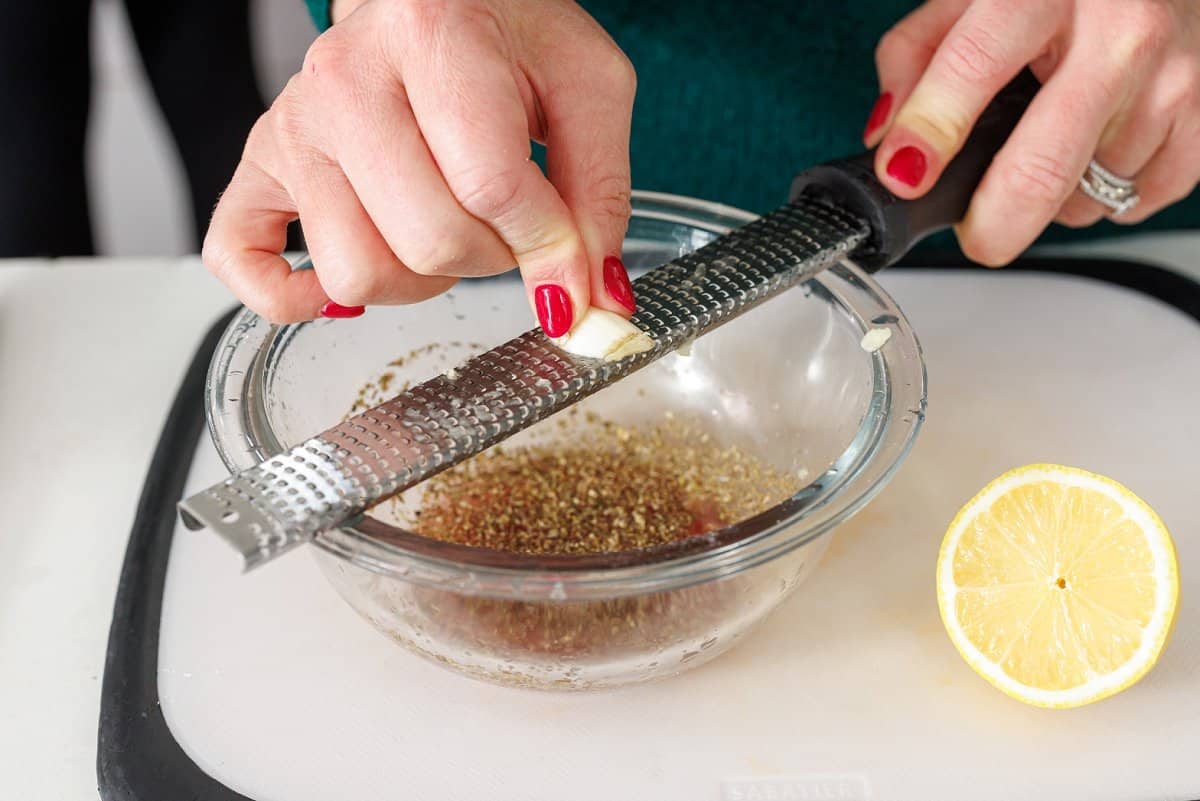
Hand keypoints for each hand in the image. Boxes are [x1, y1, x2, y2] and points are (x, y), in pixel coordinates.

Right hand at [203, 0, 637, 332]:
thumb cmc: (510, 32)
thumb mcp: (587, 88)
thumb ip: (599, 195)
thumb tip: (591, 301)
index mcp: (431, 36)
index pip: (491, 187)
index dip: (547, 243)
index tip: (571, 254)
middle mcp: (344, 79)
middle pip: (426, 241)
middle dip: (492, 258)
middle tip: (506, 223)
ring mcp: (293, 126)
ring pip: (356, 272)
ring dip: (422, 280)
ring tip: (445, 229)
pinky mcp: (261, 164)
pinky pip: (242, 259)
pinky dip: (293, 297)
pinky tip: (342, 289)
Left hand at [864, 0, 1199, 264]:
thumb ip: (915, 56)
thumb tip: (888, 137)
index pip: (972, 68)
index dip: (928, 134)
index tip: (905, 176)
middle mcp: (1117, 33)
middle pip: (1041, 170)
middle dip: (991, 225)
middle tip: (973, 234)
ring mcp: (1170, 78)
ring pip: (1087, 196)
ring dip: (1052, 199)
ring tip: (1047, 149)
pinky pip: (1138, 200)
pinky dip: (1106, 198)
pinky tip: (1094, 154)